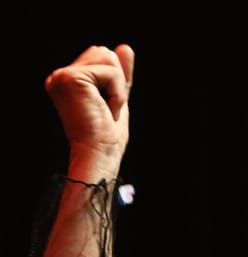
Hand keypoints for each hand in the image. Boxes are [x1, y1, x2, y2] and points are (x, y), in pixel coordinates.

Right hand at [44, 44, 134, 166]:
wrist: (99, 153)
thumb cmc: (107, 134)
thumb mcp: (117, 97)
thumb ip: (120, 74)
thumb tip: (125, 47)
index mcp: (67, 80)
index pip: (102, 56)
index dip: (115, 82)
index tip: (106, 107)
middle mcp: (60, 76)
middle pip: (104, 52)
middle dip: (117, 82)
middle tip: (107, 109)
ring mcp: (62, 76)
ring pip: (109, 58)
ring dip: (118, 88)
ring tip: (106, 109)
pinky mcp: (71, 78)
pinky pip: (112, 73)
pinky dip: (117, 94)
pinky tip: (106, 110)